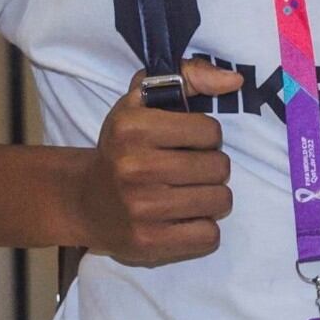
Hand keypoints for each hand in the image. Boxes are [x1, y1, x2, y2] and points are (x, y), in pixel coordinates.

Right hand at [78, 63, 238, 265]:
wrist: (85, 202)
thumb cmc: (123, 147)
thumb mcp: (143, 100)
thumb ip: (189, 76)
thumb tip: (234, 81)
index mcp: (132, 128)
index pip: (210, 131)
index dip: (205, 137)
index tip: (187, 143)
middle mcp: (135, 167)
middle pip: (219, 167)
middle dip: (211, 167)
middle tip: (189, 171)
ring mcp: (141, 209)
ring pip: (219, 201)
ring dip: (211, 197)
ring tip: (189, 194)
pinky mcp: (148, 243)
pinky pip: (209, 236)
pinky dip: (203, 229)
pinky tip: (183, 219)